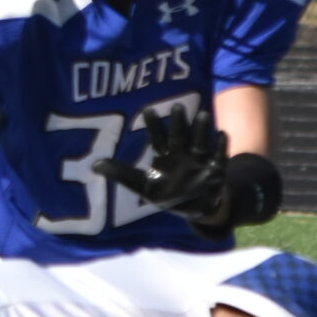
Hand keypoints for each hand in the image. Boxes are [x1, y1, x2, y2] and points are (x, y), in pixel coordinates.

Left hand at [92, 103, 227, 224]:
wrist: (195, 209)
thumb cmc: (168, 194)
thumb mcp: (143, 187)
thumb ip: (122, 175)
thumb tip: (95, 165)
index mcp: (165, 155)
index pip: (158, 137)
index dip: (154, 125)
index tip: (147, 109)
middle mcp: (182, 153)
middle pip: (180, 135)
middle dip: (179, 123)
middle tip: (177, 106)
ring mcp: (200, 161)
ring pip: (200, 142)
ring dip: (201, 130)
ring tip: (202, 115)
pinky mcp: (215, 171)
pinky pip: (219, 156)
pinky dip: (220, 147)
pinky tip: (222, 134)